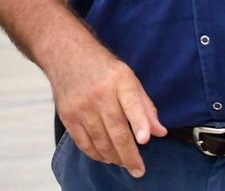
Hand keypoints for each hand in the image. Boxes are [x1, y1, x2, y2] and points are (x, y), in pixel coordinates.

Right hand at [47, 43, 165, 177]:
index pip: (131, 103)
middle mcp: (99, 94)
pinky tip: (105, 156)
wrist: (66, 55)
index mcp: (119, 81)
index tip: (144, 140)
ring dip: (114, 157)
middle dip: (129, 156)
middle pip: (116, 131)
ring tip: (123, 163)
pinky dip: (95, 154)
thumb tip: (159, 133)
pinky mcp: (67, 115)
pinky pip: (83, 142)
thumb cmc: (102, 69)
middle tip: (138, 170)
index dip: (138, 123)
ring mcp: (81, 106)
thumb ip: (145, 107)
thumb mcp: (129, 79)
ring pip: (100, 141)